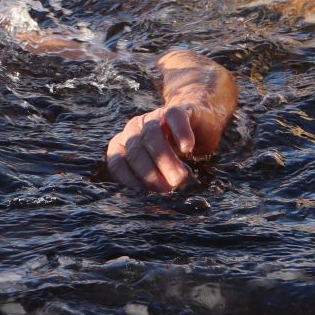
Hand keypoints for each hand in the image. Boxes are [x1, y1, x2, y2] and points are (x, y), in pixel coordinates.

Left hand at [104, 99, 226, 192]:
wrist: (197, 125)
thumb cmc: (174, 156)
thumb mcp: (159, 171)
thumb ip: (153, 183)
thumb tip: (155, 204)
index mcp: (123, 145)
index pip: (117, 163)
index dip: (130, 180)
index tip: (145, 196)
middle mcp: (133, 129)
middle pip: (135, 151)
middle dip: (150, 173)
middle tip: (168, 189)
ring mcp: (154, 117)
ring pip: (152, 135)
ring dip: (165, 159)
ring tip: (179, 178)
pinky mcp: (176, 110)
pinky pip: (174, 118)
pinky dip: (180, 133)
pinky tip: (187, 148)